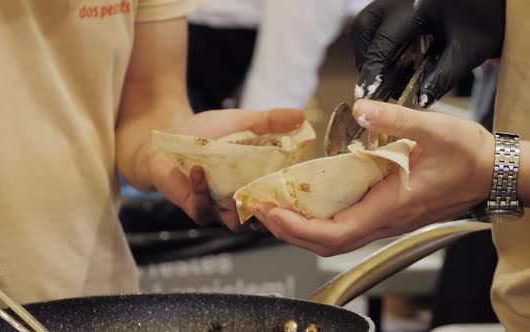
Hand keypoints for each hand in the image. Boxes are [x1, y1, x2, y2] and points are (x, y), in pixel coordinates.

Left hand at [149, 108, 304, 231]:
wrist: (171, 130)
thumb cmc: (209, 130)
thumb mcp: (243, 122)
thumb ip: (271, 122)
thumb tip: (301, 115)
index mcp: (258, 184)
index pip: (281, 202)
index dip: (291, 201)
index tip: (298, 190)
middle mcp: (241, 201)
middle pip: (263, 221)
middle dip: (269, 214)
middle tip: (271, 197)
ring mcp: (218, 208)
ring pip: (234, 222)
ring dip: (236, 207)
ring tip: (236, 191)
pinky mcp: (195, 206)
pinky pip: (201, 206)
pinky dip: (201, 188)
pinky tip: (199, 168)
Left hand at [253, 100, 493, 255]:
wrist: (491, 172)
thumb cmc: (468, 157)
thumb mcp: (435, 129)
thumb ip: (396, 119)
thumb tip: (362, 108)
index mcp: (390, 206)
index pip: (335, 233)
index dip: (298, 228)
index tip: (272, 213)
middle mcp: (384, 220)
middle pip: (326, 243)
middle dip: (288, 230)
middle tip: (260, 208)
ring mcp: (384, 220)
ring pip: (334, 238)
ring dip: (300, 227)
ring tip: (274, 206)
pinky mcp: (385, 213)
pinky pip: (345, 226)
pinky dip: (318, 220)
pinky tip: (305, 202)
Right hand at [353, 0, 504, 106]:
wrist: (496, 1)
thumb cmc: (486, 20)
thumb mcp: (468, 52)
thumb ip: (442, 78)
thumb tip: (417, 102)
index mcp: (417, 6)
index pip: (383, 43)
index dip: (372, 71)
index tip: (367, 94)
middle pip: (365, 27)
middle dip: (366, 58)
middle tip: (374, 83)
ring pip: (367, 22)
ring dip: (369, 49)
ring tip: (383, 73)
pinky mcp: (400, 1)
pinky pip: (378, 19)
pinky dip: (378, 40)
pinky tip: (393, 58)